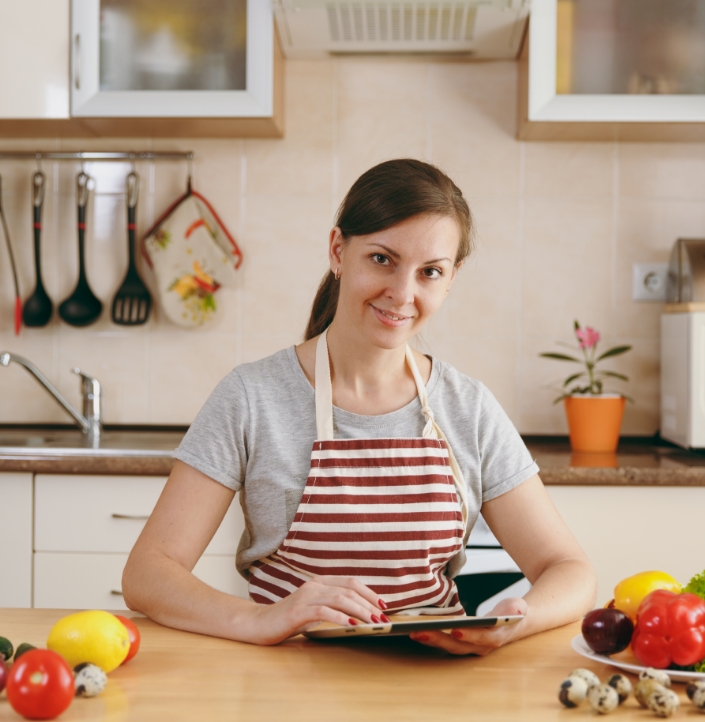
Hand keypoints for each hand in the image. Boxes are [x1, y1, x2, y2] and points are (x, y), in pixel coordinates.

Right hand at [244, 575, 387, 644]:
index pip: (350, 582)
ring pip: (340, 599)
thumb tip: (359, 614)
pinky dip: (341, 618)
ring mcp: (306, 597)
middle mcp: (314, 585)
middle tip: (383, 619)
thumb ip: (331, 606)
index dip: (369, 592)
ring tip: (373, 622)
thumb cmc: (288, 619)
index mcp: (319, 582)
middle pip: (349, 590)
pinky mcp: (298, 611)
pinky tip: (352, 625)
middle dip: (369, 604)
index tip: (383, 606)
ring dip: (360, 611)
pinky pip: (324, 611)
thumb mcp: (313, 609)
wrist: (259, 624)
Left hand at [409, 597, 527, 655]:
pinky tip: (418, 630)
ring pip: (449, 646)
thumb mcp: (519, 608)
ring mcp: (471, 647)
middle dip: (439, 640)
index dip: (469, 635)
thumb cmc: (514, 613)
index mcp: (496, 637)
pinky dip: (432, 638)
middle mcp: (481, 647)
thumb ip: (517, 610)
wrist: (515, 622)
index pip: (482, 638)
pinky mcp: (462, 643)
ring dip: (431, 640)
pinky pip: (446, 642)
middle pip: (458, 646)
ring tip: (413, 631)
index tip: (455, 630)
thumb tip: (517, 611)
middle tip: (419, 631)